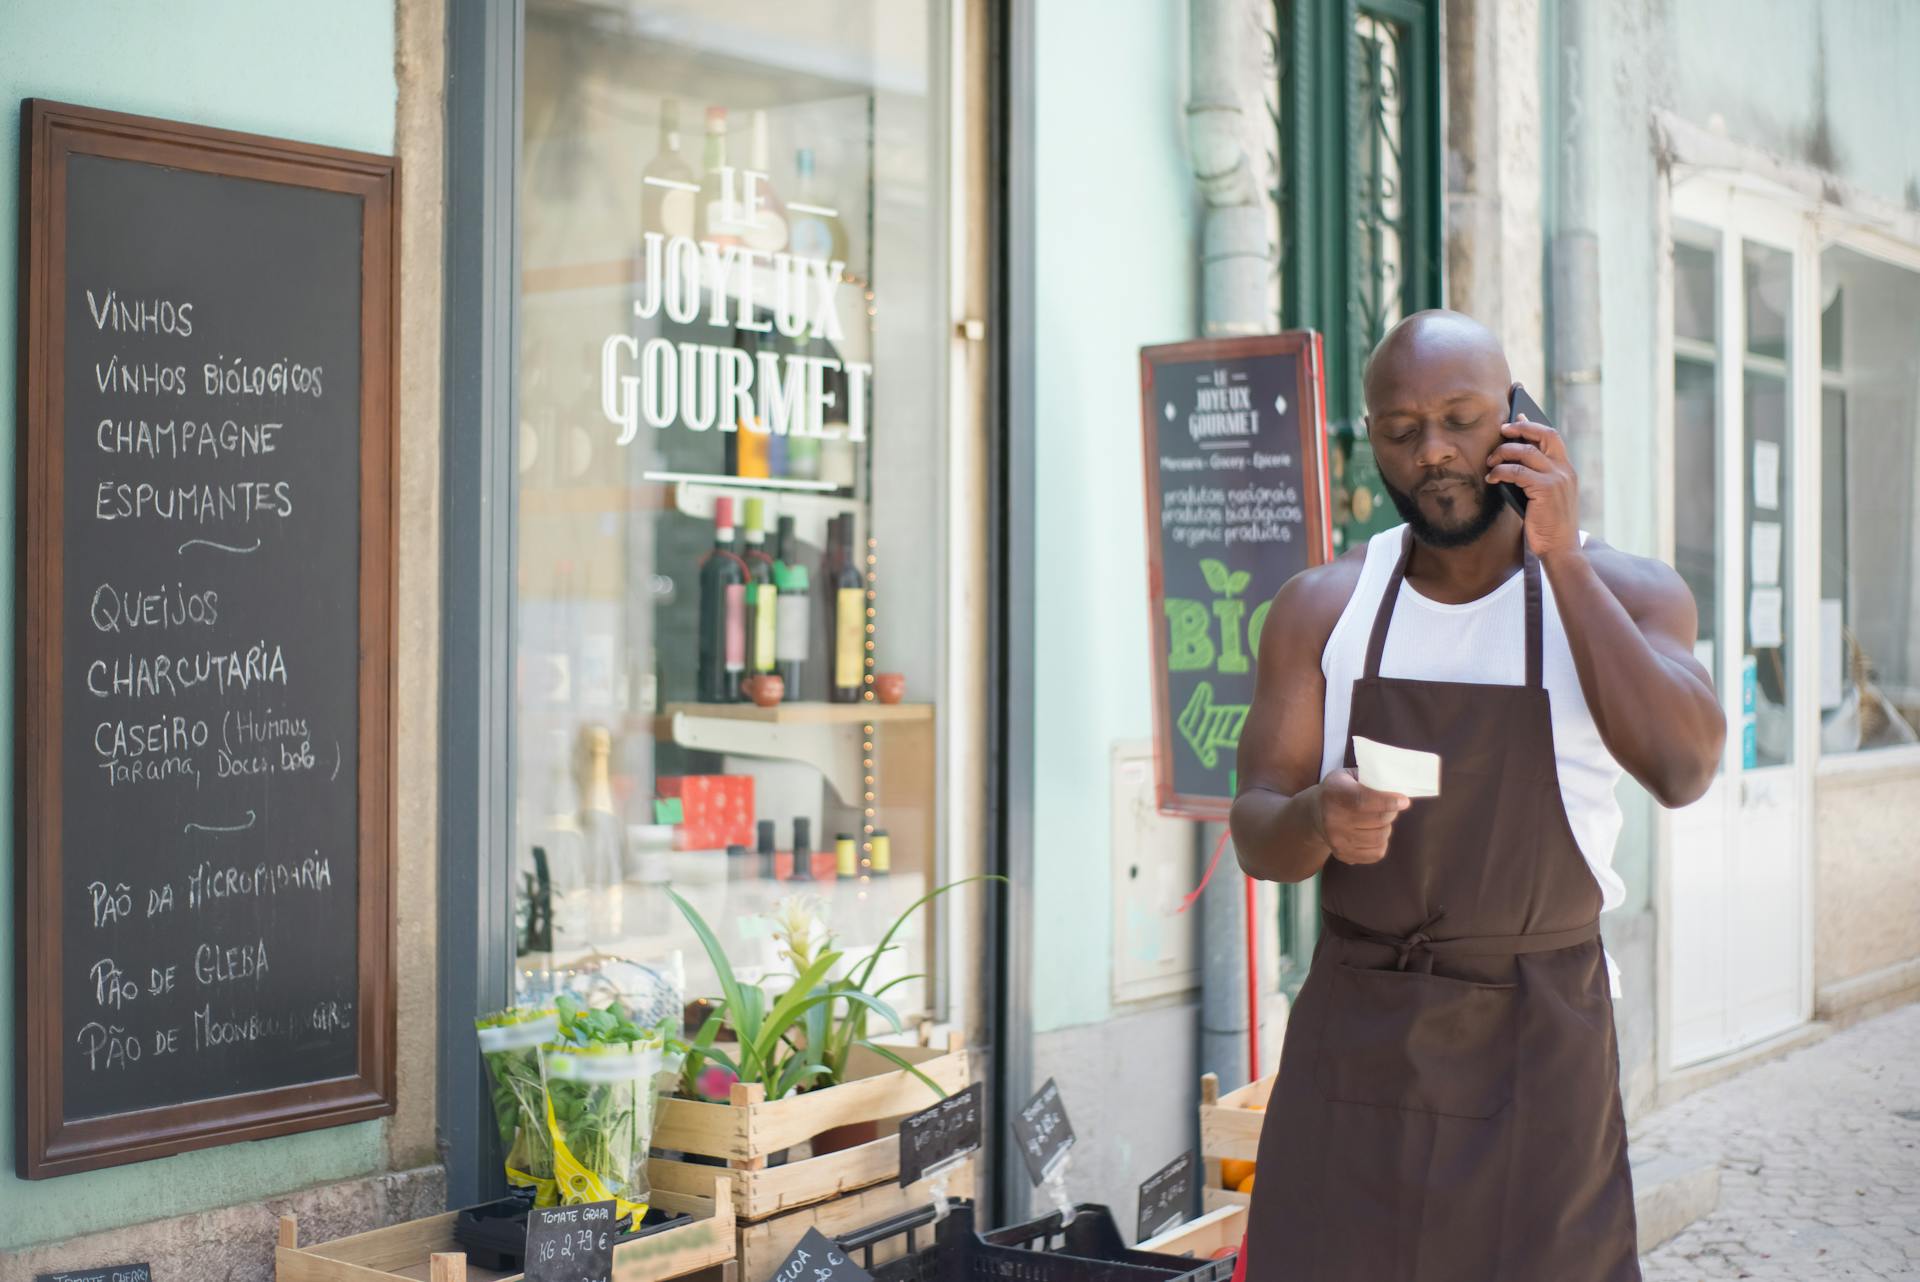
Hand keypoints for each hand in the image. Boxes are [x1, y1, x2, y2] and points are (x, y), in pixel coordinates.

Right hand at [1313, 767, 1409, 865]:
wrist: (1313, 814)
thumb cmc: (1338, 790)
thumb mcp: (1347, 776)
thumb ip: (1370, 779)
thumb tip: (1398, 789)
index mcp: (1334, 793)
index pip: (1363, 801)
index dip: (1387, 801)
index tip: (1404, 801)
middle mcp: (1332, 819)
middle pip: (1377, 820)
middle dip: (1391, 812)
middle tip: (1391, 806)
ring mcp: (1337, 840)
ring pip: (1380, 837)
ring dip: (1386, 827)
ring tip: (1379, 820)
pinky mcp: (1343, 854)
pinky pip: (1377, 853)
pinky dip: (1381, 842)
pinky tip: (1373, 833)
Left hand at [1486, 414, 1580, 560]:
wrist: (1560, 549)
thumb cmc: (1547, 525)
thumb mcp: (1544, 497)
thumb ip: (1535, 478)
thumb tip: (1511, 462)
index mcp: (1567, 470)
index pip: (1552, 437)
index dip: (1533, 425)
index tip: (1518, 415)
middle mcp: (1565, 470)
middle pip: (1545, 435)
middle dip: (1522, 427)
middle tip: (1502, 429)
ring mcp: (1557, 478)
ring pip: (1527, 452)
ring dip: (1503, 452)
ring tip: (1490, 461)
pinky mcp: (1546, 489)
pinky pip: (1517, 472)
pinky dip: (1501, 472)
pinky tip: (1491, 478)